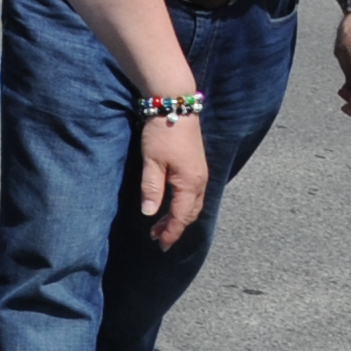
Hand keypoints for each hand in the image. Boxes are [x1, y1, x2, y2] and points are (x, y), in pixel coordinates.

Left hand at [136, 114, 209, 248]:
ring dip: (179, 216)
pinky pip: (193, 194)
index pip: (181, 217)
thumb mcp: (152, 160)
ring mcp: (200, 174)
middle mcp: (200, 182)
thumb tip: (150, 214)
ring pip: (193, 204)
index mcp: (190, 184)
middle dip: (175, 227)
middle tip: (157, 237)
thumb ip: (152, 187)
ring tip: (161, 224)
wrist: (176, 105)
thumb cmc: (162, 133)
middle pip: (190, 213)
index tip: (160, 245)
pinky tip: (173, 204)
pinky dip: (183, 204)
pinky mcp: (196, 166)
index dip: (171, 232)